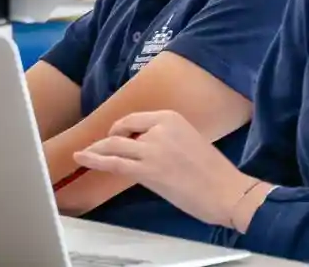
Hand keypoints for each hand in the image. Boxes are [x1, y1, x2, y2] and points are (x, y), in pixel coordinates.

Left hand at [73, 110, 259, 226]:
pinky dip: (95, 160)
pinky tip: (82, 158)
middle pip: (122, 131)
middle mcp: (159, 128)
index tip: (116, 137)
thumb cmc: (214, 172)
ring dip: (96, 150)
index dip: (122, 129)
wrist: (226, 190)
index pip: (136, 119)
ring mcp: (152, 148)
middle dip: (105, 140)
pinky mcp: (147, 170)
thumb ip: (166, 138)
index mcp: (171, 117)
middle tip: (96, 148)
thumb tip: (146, 147)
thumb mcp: (189, 140)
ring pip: (114, 146)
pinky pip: (114, 163)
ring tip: (83, 155)